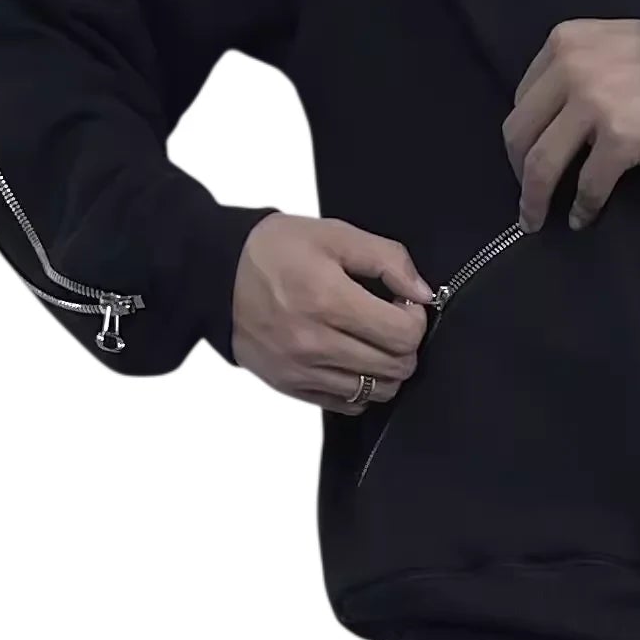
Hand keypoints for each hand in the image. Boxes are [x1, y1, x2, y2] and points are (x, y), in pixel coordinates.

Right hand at [230, 215, 432, 409]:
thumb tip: (423, 293)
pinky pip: (348, 404)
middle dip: (405, 344)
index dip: (415, 318)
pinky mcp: (291, 386)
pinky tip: (351, 358)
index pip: (403, 334)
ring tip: (371, 340)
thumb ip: (387, 259)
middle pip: (396, 366)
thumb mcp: (333, 235)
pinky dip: (360, 385)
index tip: (402, 303)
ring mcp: (300, 369)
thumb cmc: (274, 251)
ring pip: (377, 391)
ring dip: (387, 368)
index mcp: (326, 299)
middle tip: (388, 320)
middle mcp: (313, 342)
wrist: (215, 275)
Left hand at [506, 20, 639, 231]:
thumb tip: (553, 122)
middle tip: (525, 197)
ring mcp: (593, 104)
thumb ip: (574, 70)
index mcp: (562, 43)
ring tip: (535, 219)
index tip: (527, 158)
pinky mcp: (619, 138)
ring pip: (543, 163)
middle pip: (520, 133)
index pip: (522, 98)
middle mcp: (569, 70)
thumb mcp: (605, 45)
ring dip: (534, 198)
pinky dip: (582, 207)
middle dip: (517, 172)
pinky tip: (580, 219)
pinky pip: (589, 183)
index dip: (522, 135)